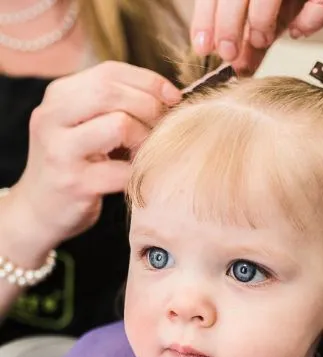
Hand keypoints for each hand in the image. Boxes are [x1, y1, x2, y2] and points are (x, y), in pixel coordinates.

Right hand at [12, 61, 180, 248]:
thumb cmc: (76, 163)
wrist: (39, 209)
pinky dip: (140, 171)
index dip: (149, 81)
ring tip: (143, 153)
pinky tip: (137, 175)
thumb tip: (168, 95)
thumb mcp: (84, 124)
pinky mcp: (75, 184)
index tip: (174, 97)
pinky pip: (124, 170)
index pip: (109, 72)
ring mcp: (61, 151)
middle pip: (112, 92)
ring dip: (145, 139)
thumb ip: (114, 105)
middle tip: (161, 128)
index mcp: (59, 96)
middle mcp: (52, 118)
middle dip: (149, 107)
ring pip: (119, 125)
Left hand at [190, 0, 322, 72]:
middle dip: (228, 24)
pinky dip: (309, 19)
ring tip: (261, 40)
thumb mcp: (262, 11)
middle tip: (228, 53)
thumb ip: (249, 34)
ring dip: (261, 20)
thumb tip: (237, 66)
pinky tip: (297, 32)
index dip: (206, 18)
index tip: (203, 48)